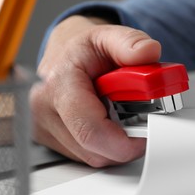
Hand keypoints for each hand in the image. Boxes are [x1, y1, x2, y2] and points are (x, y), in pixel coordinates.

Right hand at [30, 15, 160, 166]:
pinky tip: (108, 123)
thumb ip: (130, 43)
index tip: (146, 132)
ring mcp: (45, 130)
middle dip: (126, 140)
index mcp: (59, 85)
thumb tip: (149, 52)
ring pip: (94, 157)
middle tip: (138, 117)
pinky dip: (105, 145)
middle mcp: (46, 112)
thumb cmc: (84, 50)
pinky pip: (87, 156)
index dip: (124, 141)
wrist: (64, 54)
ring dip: (116, 143)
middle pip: (96, 150)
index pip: (91, 131)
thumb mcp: (109, 36)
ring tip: (121, 115)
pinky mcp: (51, 142)